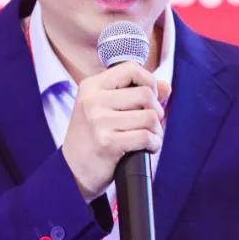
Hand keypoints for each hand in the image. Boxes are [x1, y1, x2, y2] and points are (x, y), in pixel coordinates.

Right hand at [61, 62, 171, 199]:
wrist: (72, 171)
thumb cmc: (93, 137)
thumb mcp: (106, 108)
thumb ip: (135, 93)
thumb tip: (166, 86)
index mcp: (92, 86)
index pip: (131, 68)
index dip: (149, 81)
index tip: (149, 98)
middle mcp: (93, 101)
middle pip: (146, 94)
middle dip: (157, 110)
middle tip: (150, 123)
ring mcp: (99, 122)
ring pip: (150, 116)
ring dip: (156, 130)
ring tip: (149, 137)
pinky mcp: (108, 143)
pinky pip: (146, 137)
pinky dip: (154, 144)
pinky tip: (148, 148)